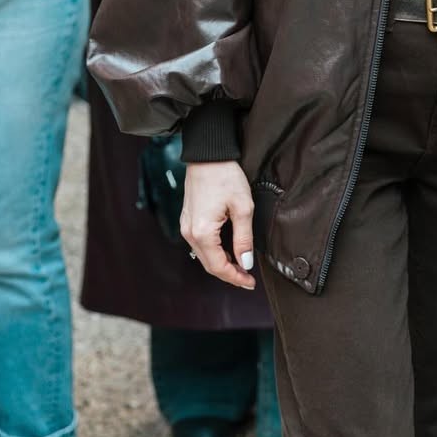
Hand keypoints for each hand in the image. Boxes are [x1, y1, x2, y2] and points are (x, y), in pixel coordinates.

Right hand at [180, 161, 256, 289]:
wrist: (208, 154)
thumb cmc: (225, 176)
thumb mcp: (242, 207)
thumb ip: (244, 238)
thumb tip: (246, 263)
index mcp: (202, 233)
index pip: (218, 267)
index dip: (235, 278)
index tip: (250, 282)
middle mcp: (190, 233)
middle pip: (209, 265)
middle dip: (229, 274)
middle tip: (247, 278)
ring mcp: (186, 226)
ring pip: (204, 256)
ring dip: (221, 263)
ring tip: (241, 265)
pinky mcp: (187, 219)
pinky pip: (200, 244)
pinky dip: (214, 252)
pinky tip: (228, 250)